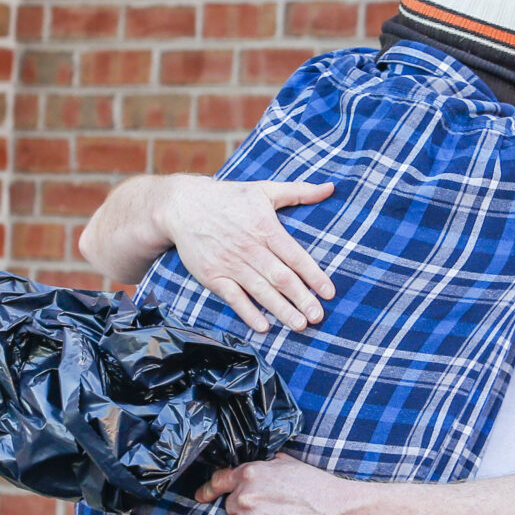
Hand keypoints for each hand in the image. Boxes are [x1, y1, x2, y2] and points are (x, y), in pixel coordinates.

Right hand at [165, 178, 336, 333]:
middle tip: (318, 316)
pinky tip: (263, 326)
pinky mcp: (213, 276)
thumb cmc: (229, 197)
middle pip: (281, 277)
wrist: (183, 206)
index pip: (295, 256)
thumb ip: (299, 191)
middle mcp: (249, 247)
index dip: (314, 275)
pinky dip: (248, 313)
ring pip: (260, 291)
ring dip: (281, 310)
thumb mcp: (264, 189)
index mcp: (265, 227)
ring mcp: (230, 263)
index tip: (329, 292)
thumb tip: (331, 187)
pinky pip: (233, 298)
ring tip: (300, 325)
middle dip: (302, 298)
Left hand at [196, 455, 369, 514]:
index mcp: (251, 473)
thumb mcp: (288, 464)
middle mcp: (245, 496)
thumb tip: (253, 467)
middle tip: (269, 513)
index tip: (203, 496)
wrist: (336, 514)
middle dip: (243, 510)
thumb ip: (264, 465)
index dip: (210, 489)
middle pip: (228, 506)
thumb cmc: (317, 488)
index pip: (219, 480)